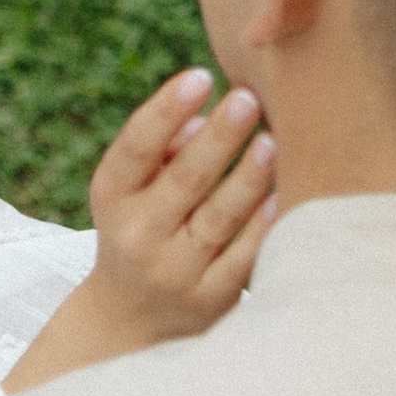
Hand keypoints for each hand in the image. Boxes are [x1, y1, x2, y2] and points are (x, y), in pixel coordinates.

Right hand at [4, 67, 275, 391]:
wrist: (130, 318)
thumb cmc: (142, 226)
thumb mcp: (133, 189)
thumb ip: (163, 149)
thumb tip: (203, 119)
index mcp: (112, 198)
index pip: (135, 149)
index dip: (166, 111)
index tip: (201, 76)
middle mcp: (137, 236)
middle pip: (183, 180)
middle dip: (218, 137)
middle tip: (248, 97)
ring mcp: (174, 271)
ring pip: (217, 219)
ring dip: (248, 179)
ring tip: (272, 141)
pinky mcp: (209, 300)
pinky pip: (242, 258)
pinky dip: (262, 227)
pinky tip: (283, 198)